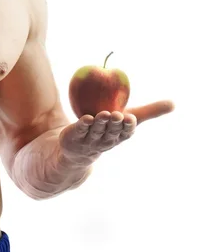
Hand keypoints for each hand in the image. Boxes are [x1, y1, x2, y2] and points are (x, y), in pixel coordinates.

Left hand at [59, 99, 174, 164]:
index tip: (131, 118)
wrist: (80, 148)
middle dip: (115, 125)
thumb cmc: (110, 129)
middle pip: (112, 132)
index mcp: (120, 136)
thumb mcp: (128, 118)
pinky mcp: (76, 138)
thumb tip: (174, 103)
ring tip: (103, 114)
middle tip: (118, 115)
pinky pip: (80, 130)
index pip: (126, 133)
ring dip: (100, 123)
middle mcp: (106, 140)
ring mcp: (90, 140)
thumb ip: (149, 111)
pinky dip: (83, 125)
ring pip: (96, 132)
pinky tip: (86, 117)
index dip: (128, 127)